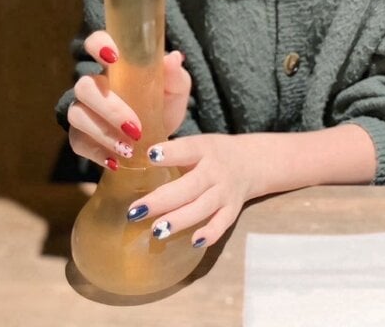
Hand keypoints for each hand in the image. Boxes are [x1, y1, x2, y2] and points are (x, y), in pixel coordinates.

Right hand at [67, 29, 191, 169]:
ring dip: (103, 132)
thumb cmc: (163, 104)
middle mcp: (95, 85)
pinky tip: (116, 161)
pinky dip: (97, 152)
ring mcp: (85, 110)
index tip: (113, 57)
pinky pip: (77, 142)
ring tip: (129, 149)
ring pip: (77, 114)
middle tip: (135, 127)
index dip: (98, 45)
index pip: (96, 42)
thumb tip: (174, 58)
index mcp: (116, 65)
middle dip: (109, 107)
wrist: (160, 139)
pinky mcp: (81, 136)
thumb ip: (174, 74)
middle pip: (84, 86)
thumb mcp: (175, 89)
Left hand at [125, 133, 262, 248]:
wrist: (251, 163)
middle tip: (136, 211)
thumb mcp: (198, 144)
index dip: (170, 153)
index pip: (187, 149)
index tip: (150, 156)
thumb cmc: (213, 153)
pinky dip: (210, 234)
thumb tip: (133, 157)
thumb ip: (173, 152)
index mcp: (204, 149)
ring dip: (180, 219)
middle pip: (190, 186)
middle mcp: (215, 171)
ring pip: (203, 207)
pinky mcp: (233, 210)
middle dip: (163, 199)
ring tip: (156, 230)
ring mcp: (225, 192)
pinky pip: (222, 224)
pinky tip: (193, 242)